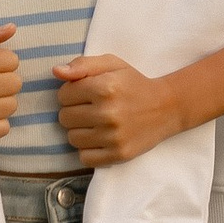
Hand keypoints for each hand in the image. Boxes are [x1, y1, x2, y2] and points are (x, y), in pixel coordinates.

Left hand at [52, 50, 181, 166]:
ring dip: (80, 131)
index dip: (71, 93)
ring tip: (96, 123)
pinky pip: (84, 157)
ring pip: (72, 138)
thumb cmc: (134, 84)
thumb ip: (83, 65)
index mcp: (105, 87)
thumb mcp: (112, 64)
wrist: (167, 107)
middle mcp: (108, 113)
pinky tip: (100, 138)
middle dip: (74, 112)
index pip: (63, 95)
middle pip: (64, 118)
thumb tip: (56, 72)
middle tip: (91, 109)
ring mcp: (113, 137)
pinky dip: (88, 149)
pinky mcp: (118, 154)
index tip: (86, 93)